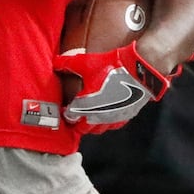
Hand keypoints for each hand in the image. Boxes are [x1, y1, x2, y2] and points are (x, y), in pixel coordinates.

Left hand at [54, 41, 171, 132]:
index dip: (66, 113)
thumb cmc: (112, 67)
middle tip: (76, 115)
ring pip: (98, 130)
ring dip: (92, 125)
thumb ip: (67, 63)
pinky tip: (107, 114)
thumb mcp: (86, 62)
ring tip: (90, 116)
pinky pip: (113, 125)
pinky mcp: (125, 116)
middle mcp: (97, 116)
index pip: (70, 116)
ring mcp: (112, 118)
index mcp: (84, 105)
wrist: (138, 71)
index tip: (65, 109)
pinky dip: (108, 122)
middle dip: (78, 122)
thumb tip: (56, 63)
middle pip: (82, 128)